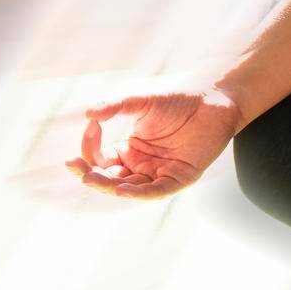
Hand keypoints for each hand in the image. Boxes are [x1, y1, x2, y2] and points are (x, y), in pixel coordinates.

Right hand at [65, 85, 243, 199]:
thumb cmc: (176, 97)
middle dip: (92, 176)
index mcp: (129, 149)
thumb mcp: (139, 101)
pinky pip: (157, 191)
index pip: (101, 159)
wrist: (212, 97)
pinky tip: (121, 189)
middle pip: (110, 179)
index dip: (90, 149)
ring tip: (91, 179)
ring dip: (109, 186)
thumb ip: (115, 106)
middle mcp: (142, 165)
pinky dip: (138, 193)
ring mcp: (160, 172)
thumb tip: (88, 114)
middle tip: (78, 170)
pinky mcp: (181, 177)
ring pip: (129, 189)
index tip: (91, 128)